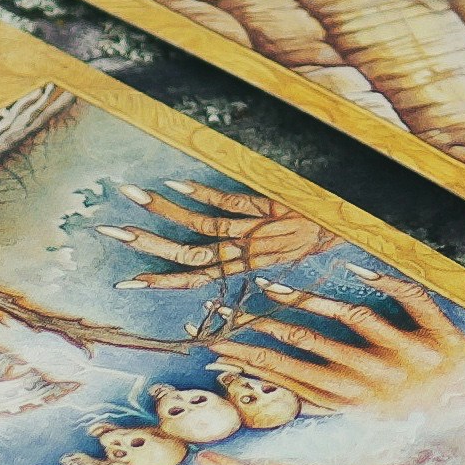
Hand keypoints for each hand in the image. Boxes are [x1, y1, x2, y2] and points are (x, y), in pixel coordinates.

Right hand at [107, 179, 329, 283]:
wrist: (355, 218)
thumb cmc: (320, 228)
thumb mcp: (284, 241)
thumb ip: (250, 240)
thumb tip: (215, 234)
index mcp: (249, 263)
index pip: (196, 277)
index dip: (161, 281)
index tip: (126, 283)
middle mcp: (248, 250)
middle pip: (188, 253)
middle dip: (147, 245)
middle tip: (109, 232)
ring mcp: (257, 228)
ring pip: (201, 226)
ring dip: (163, 211)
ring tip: (129, 195)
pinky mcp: (270, 206)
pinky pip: (230, 202)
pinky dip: (201, 193)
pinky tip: (175, 181)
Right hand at [215, 275, 464, 408]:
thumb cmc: (425, 416)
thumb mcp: (373, 416)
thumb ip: (330, 398)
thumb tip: (284, 385)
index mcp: (360, 400)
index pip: (296, 379)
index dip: (256, 365)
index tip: (219, 349)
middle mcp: (381, 379)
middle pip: (316, 352)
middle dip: (271, 336)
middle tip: (232, 321)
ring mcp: (413, 358)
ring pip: (357, 325)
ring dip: (314, 306)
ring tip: (275, 289)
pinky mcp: (446, 341)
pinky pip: (415, 305)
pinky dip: (389, 285)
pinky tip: (357, 269)